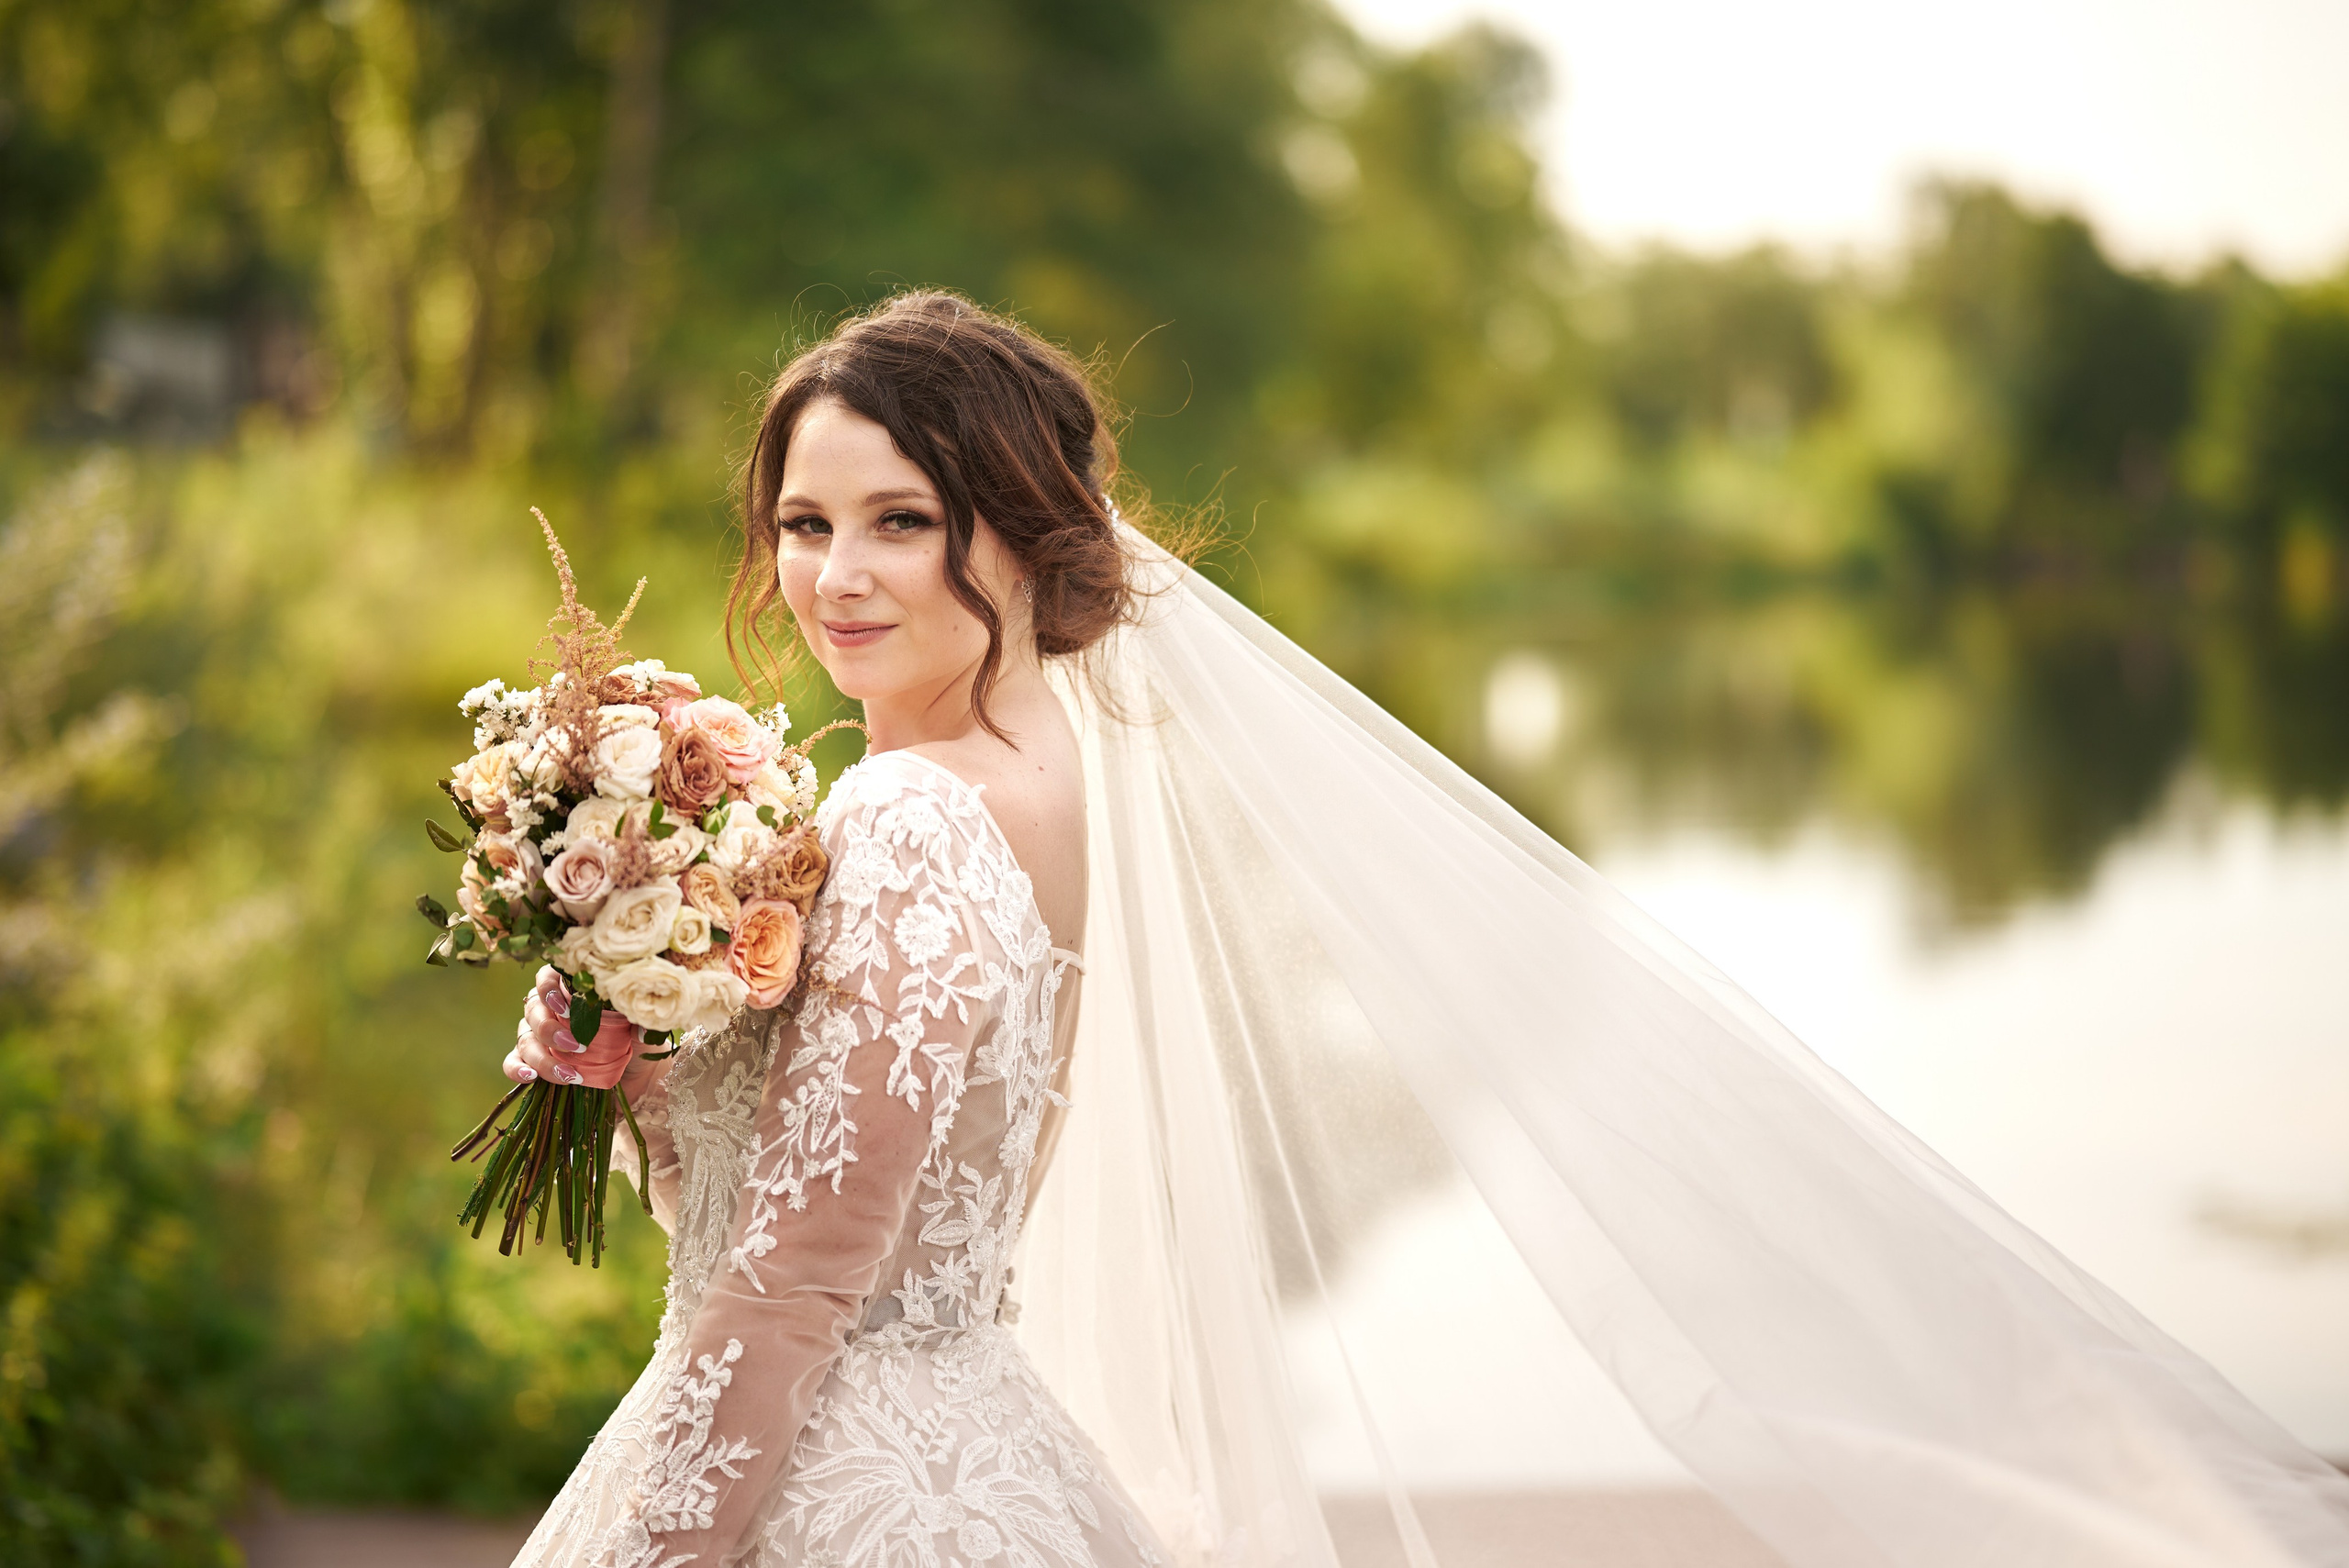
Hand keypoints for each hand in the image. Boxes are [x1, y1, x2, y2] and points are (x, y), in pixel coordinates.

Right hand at [505, 965, 638, 1088]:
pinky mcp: (534, 1061)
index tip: (566, 1008)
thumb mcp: (641, 1027)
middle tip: (576, 1047)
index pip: (547, 977)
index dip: (549, 989)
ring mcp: (539, 1036)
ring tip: (568, 1075)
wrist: (637, 1076)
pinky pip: (513, 1061)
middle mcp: (550, 1009)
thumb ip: (638, 1019)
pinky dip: (517, 1068)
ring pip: (525, 1038)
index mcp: (572, 990)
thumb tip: (638, 1023)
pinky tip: (530, 1076)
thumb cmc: (635, 1041)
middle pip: (534, 1010)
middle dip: (551, 1030)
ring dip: (543, 1057)